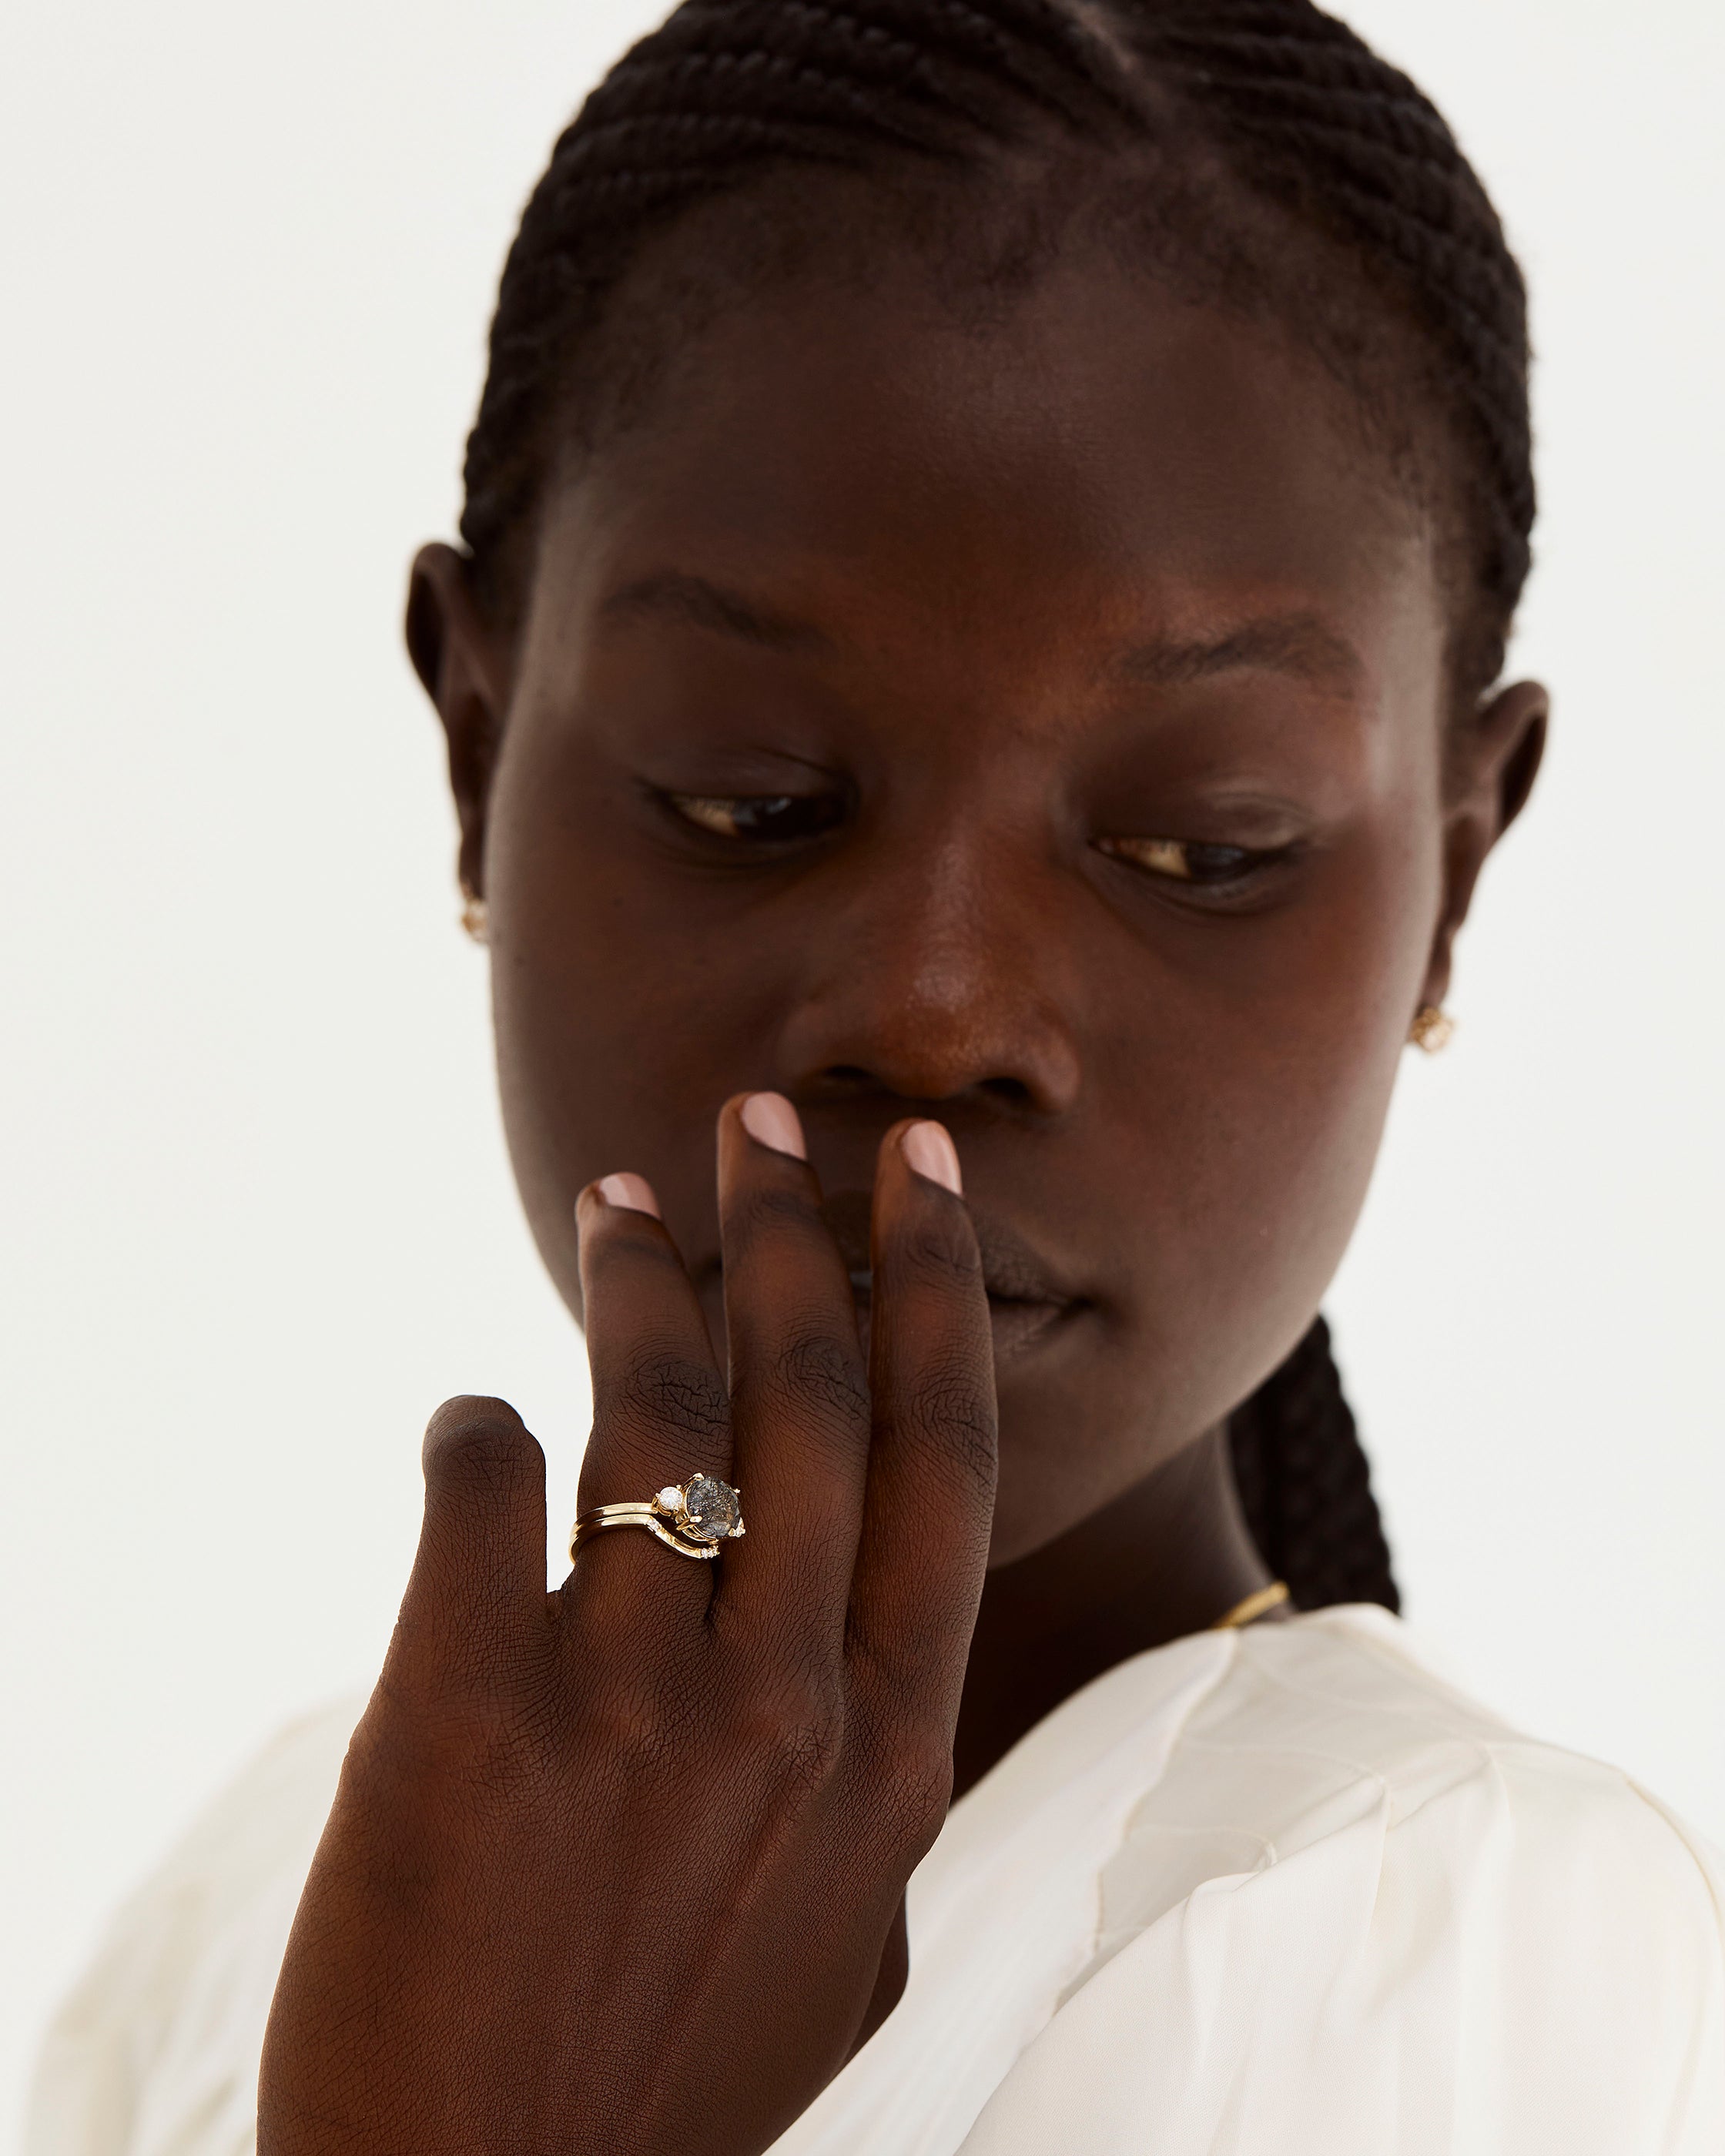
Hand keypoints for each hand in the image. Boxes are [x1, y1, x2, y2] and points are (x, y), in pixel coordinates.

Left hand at [258, 1095, 997, 2155]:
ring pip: (654, 1409)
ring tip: (620, 1201)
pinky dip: (471, 1427)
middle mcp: (790, 1710)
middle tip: (764, 1121)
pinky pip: (480, 1487)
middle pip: (813, 1390)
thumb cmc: (668, 2083)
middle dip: (794, 1222)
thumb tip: (873, 1658)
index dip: (929, 1284)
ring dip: (639, 1277)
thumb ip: (869, 1776)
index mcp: (895, 1751)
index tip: (915, 1168)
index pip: (943, 1456)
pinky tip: (471, 1420)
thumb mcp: (839, 1932)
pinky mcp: (463, 1722)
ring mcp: (632, 1713)